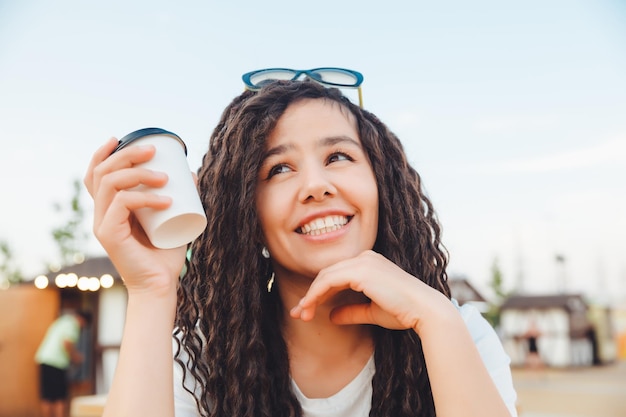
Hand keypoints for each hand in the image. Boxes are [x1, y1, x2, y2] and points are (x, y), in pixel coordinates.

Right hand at [83, 138, 186, 294]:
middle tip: (153, 150)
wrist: (160, 285)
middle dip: (127, 155)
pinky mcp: (109, 235)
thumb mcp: (174, 218)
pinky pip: (122, 204)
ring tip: (165, 177)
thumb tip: (190, 172)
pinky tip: (166, 199)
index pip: (96, 175)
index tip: (120, 138)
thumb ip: (180, 198)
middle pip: (102, 172)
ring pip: (110, 184)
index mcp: (111, 208)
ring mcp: (102, 224)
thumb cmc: (166, 254)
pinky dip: (145, 198)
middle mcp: (102, 213)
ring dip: (138, 173)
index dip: (103, 154)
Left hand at [290, 250, 446, 331]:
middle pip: (327, 274)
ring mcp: (363, 262)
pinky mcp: (361, 271)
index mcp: (370, 263)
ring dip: (310, 296)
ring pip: (325, 276)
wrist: (424, 310)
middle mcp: (365, 258)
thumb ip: (352, 311)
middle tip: (298, 314)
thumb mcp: (372, 312)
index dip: (319, 292)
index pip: (337, 275)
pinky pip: (329, 281)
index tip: (307, 310)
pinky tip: (308, 307)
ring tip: (301, 314)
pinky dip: (315, 294)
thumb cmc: (404, 312)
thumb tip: (331, 316)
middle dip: (311, 295)